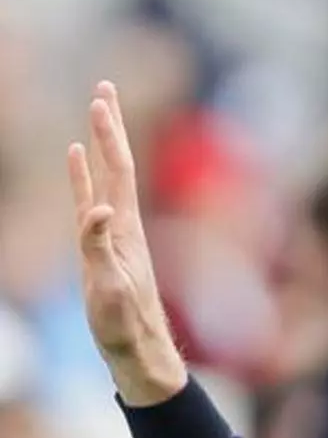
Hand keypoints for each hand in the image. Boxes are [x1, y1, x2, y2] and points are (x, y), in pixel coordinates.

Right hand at [67, 81, 186, 405]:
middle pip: (116, 163)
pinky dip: (82, 178)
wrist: (139, 350)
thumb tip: (98, 209)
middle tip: (104, 87)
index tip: (100, 100)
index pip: (118, 170)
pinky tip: (77, 162)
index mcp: (126, 228)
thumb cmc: (124, 324)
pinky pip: (89, 202)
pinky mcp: (102, 248)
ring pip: (104, 178)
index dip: (109, 135)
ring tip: (95, 112)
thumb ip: (99, 248)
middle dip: (110, 125)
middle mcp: (123, 223)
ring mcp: (113, 234)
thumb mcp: (108, 287)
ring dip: (99, 145)